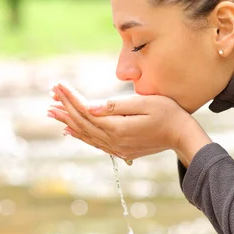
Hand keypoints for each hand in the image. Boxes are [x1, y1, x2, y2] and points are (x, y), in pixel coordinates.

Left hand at [47, 82, 211, 165]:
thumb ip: (116, 105)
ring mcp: (116, 147)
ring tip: (52, 111)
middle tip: (50, 94)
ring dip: (67, 121)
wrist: (183, 136)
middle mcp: (113, 140)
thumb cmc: (168, 114)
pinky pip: (94, 142)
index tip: (58, 84)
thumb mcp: (145, 103)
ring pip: (85, 133)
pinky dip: (79, 134)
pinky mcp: (121, 149)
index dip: (71, 97)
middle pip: (82, 122)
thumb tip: (89, 106)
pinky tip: (70, 130)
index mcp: (117, 127)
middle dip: (65, 106)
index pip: (86, 110)